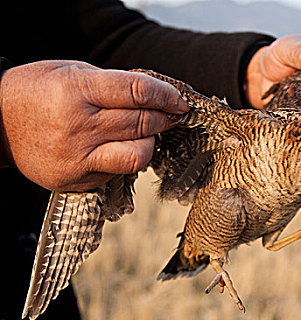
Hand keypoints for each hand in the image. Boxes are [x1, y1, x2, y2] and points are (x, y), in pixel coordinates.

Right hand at [0, 60, 188, 191]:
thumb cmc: (35, 92)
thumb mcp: (71, 72)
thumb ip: (113, 84)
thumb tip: (154, 96)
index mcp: (76, 90)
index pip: (138, 92)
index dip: (167, 96)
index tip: (178, 100)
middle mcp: (78, 126)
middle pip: (142, 123)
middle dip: (165, 118)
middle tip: (171, 114)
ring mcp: (77, 157)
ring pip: (138, 155)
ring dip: (151, 142)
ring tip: (147, 133)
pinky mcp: (77, 180)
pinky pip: (118, 171)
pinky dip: (126, 158)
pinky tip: (119, 146)